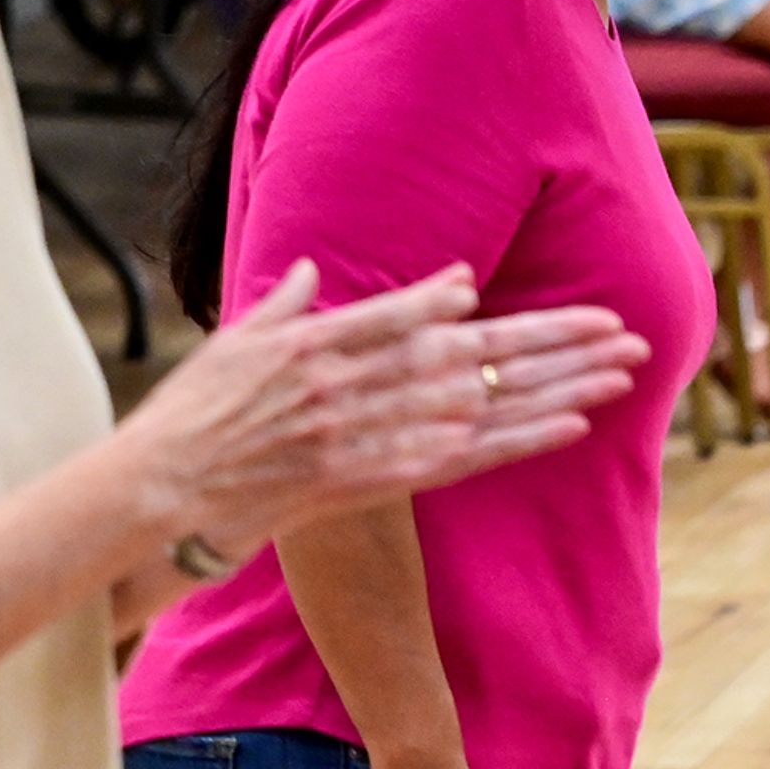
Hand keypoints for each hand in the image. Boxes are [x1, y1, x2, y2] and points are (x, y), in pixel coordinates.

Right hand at [132, 262, 650, 556]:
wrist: (154, 496)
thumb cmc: (182, 421)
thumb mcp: (225, 349)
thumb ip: (281, 309)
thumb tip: (314, 272)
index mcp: (304, 347)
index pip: (391, 315)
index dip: (444, 302)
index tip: (490, 289)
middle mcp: (339, 387)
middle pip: (459, 356)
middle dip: (544, 338)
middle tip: (613, 325)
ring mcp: (355, 437)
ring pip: (473, 406)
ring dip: (551, 387)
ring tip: (615, 372)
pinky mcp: (366, 483)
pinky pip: (454, 461)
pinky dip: (512, 443)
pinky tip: (565, 427)